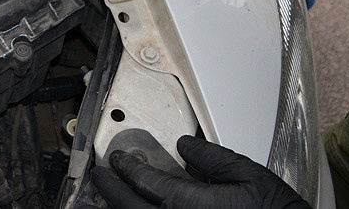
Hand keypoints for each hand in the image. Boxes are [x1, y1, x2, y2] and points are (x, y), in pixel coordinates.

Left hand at [91, 136, 310, 208]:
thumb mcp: (248, 176)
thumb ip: (212, 157)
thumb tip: (186, 146)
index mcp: (190, 205)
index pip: (144, 182)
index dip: (126, 167)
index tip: (117, 158)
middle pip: (129, 208)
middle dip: (110, 190)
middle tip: (99, 176)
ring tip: (109, 197)